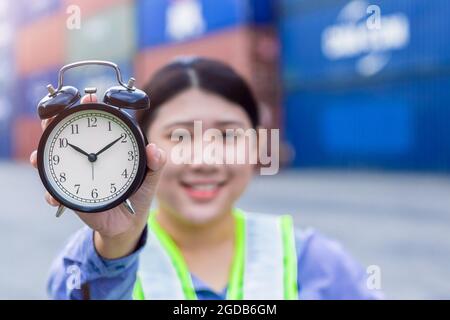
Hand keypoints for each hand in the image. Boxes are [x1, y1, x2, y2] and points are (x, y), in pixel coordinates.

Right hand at [30, 94, 165, 258]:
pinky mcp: (70, 195)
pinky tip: (53, 198)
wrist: (129, 222)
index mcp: (106, 150)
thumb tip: (154, 149)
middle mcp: (87, 158)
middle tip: (51, 119)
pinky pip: (55, 193)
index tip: (89, 99)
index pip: (95, 125)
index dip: (89, 109)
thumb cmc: (139, 194)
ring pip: (53, 161)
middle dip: (54, 125)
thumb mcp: (150, 177)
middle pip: (65, 136)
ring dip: (41, 157)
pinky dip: (51, 195)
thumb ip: (156, 163)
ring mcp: (76, 175)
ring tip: (38, 157)